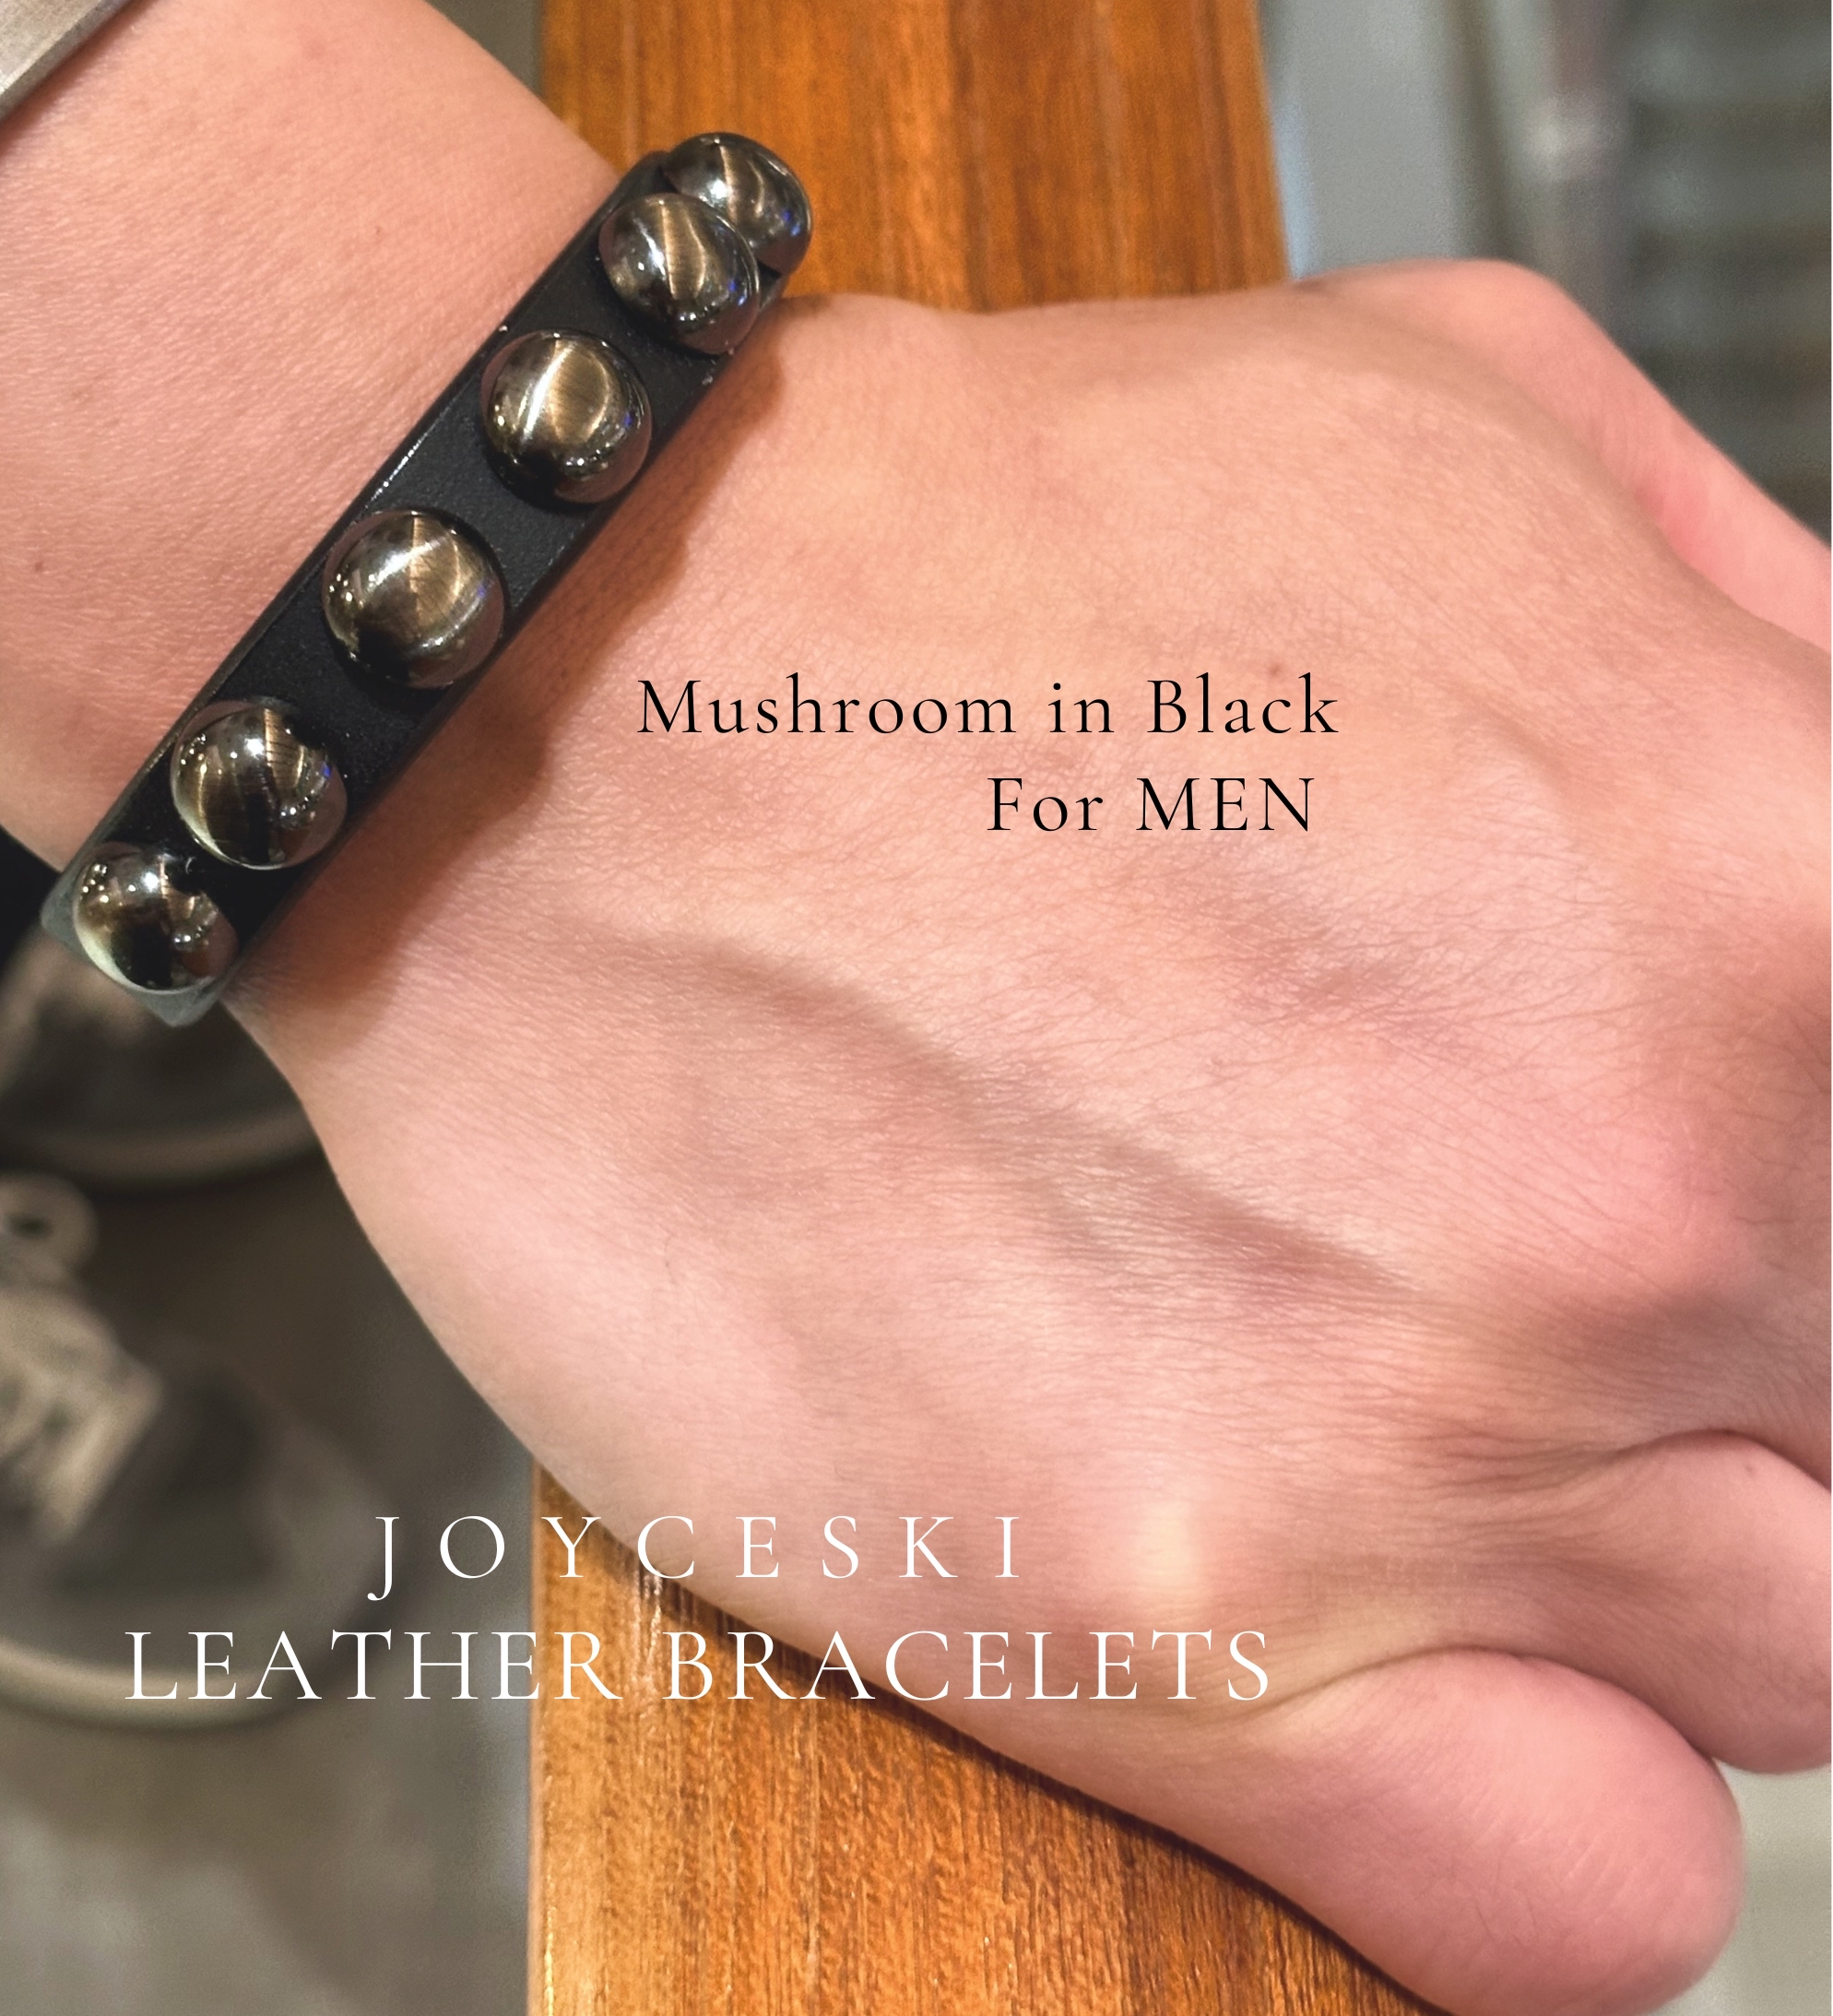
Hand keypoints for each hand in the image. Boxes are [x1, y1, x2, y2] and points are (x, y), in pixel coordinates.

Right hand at [252, 261, 1827, 2015]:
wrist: (557, 684)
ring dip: (1659, 1547)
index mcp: (1762, 880)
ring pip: (1791, 1660)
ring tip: (1437, 1395)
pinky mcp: (1152, 1628)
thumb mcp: (1463, 401)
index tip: (1769, 1182)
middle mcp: (1626, 1193)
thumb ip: (1761, 617)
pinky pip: (1571, 1897)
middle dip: (1771, 1345)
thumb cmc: (969, 538)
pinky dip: (1549, 1810)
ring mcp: (1397, 1444)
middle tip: (1558, 1239)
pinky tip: (1411, 1639)